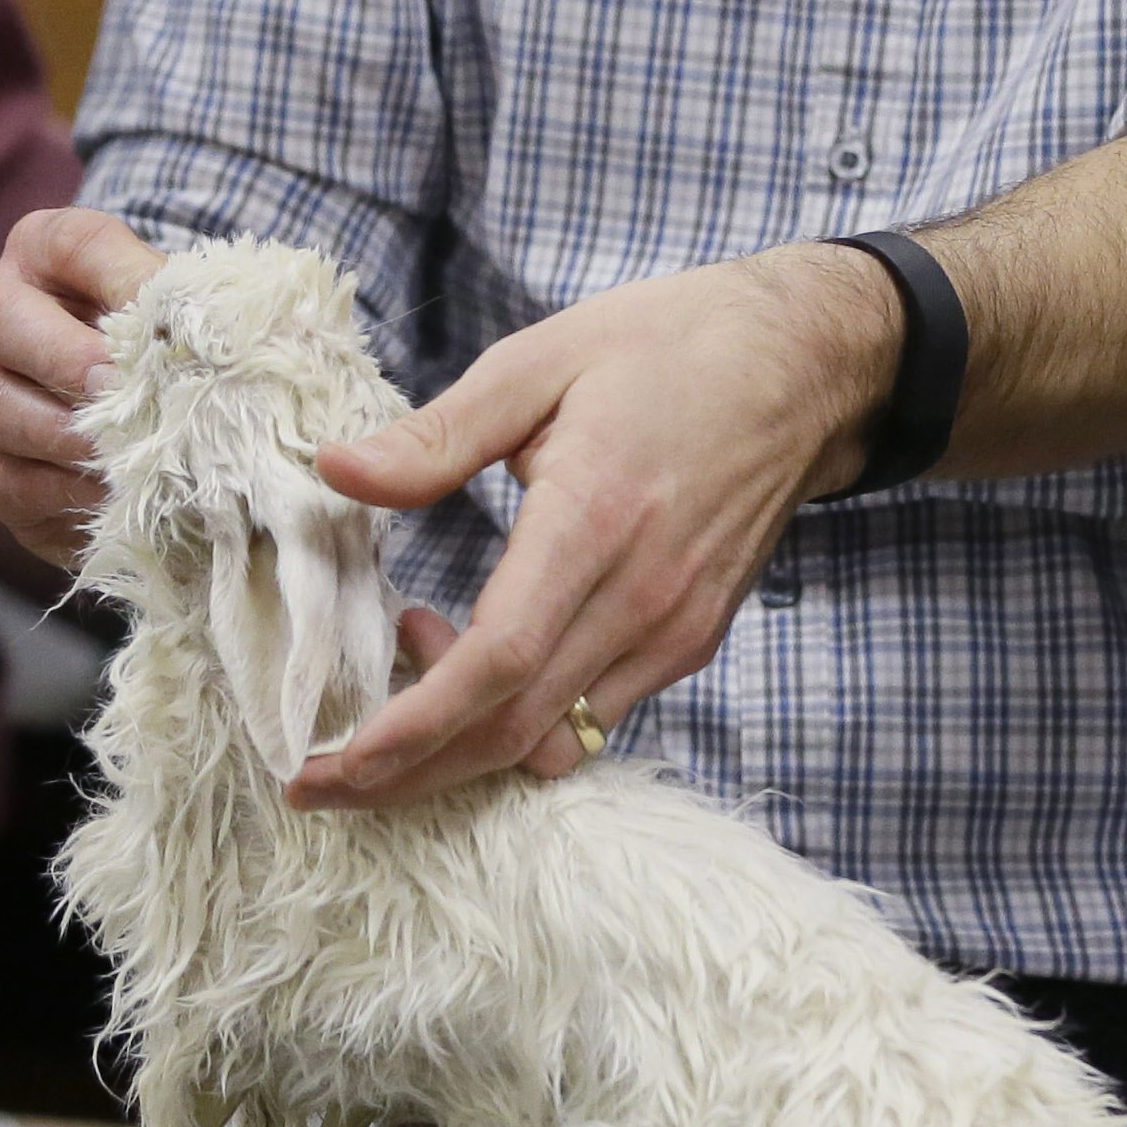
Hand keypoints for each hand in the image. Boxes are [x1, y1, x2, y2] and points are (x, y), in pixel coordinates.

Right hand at [0, 207, 169, 572]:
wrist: (133, 412)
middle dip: (62, 355)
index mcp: (44, 251)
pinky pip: (9, 478)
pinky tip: (113, 495)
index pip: (71, 244)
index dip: (119, 276)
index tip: (166, 313)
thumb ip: (188, 306)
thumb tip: (224, 325)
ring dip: (61, 433)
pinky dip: (63, 491)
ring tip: (120, 453)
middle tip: (116, 387)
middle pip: (0, 317)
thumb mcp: (174, 308)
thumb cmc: (162, 342)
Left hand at [289, 244, 901, 807]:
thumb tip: (336, 471)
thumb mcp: (540, 361)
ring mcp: (675, 630)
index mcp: (594, 520)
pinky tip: (482, 655)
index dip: (409, 728)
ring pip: (554, 741)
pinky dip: (522, 721)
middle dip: (407, 773)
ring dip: (462, 747)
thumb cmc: (671, 347)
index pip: (496, 663)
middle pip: (513, 730)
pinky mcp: (691, 641)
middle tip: (319, 778)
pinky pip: (594, 717)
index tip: (331, 761)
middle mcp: (642, 598)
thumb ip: (437, 434)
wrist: (807, 365)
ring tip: (404, 678)